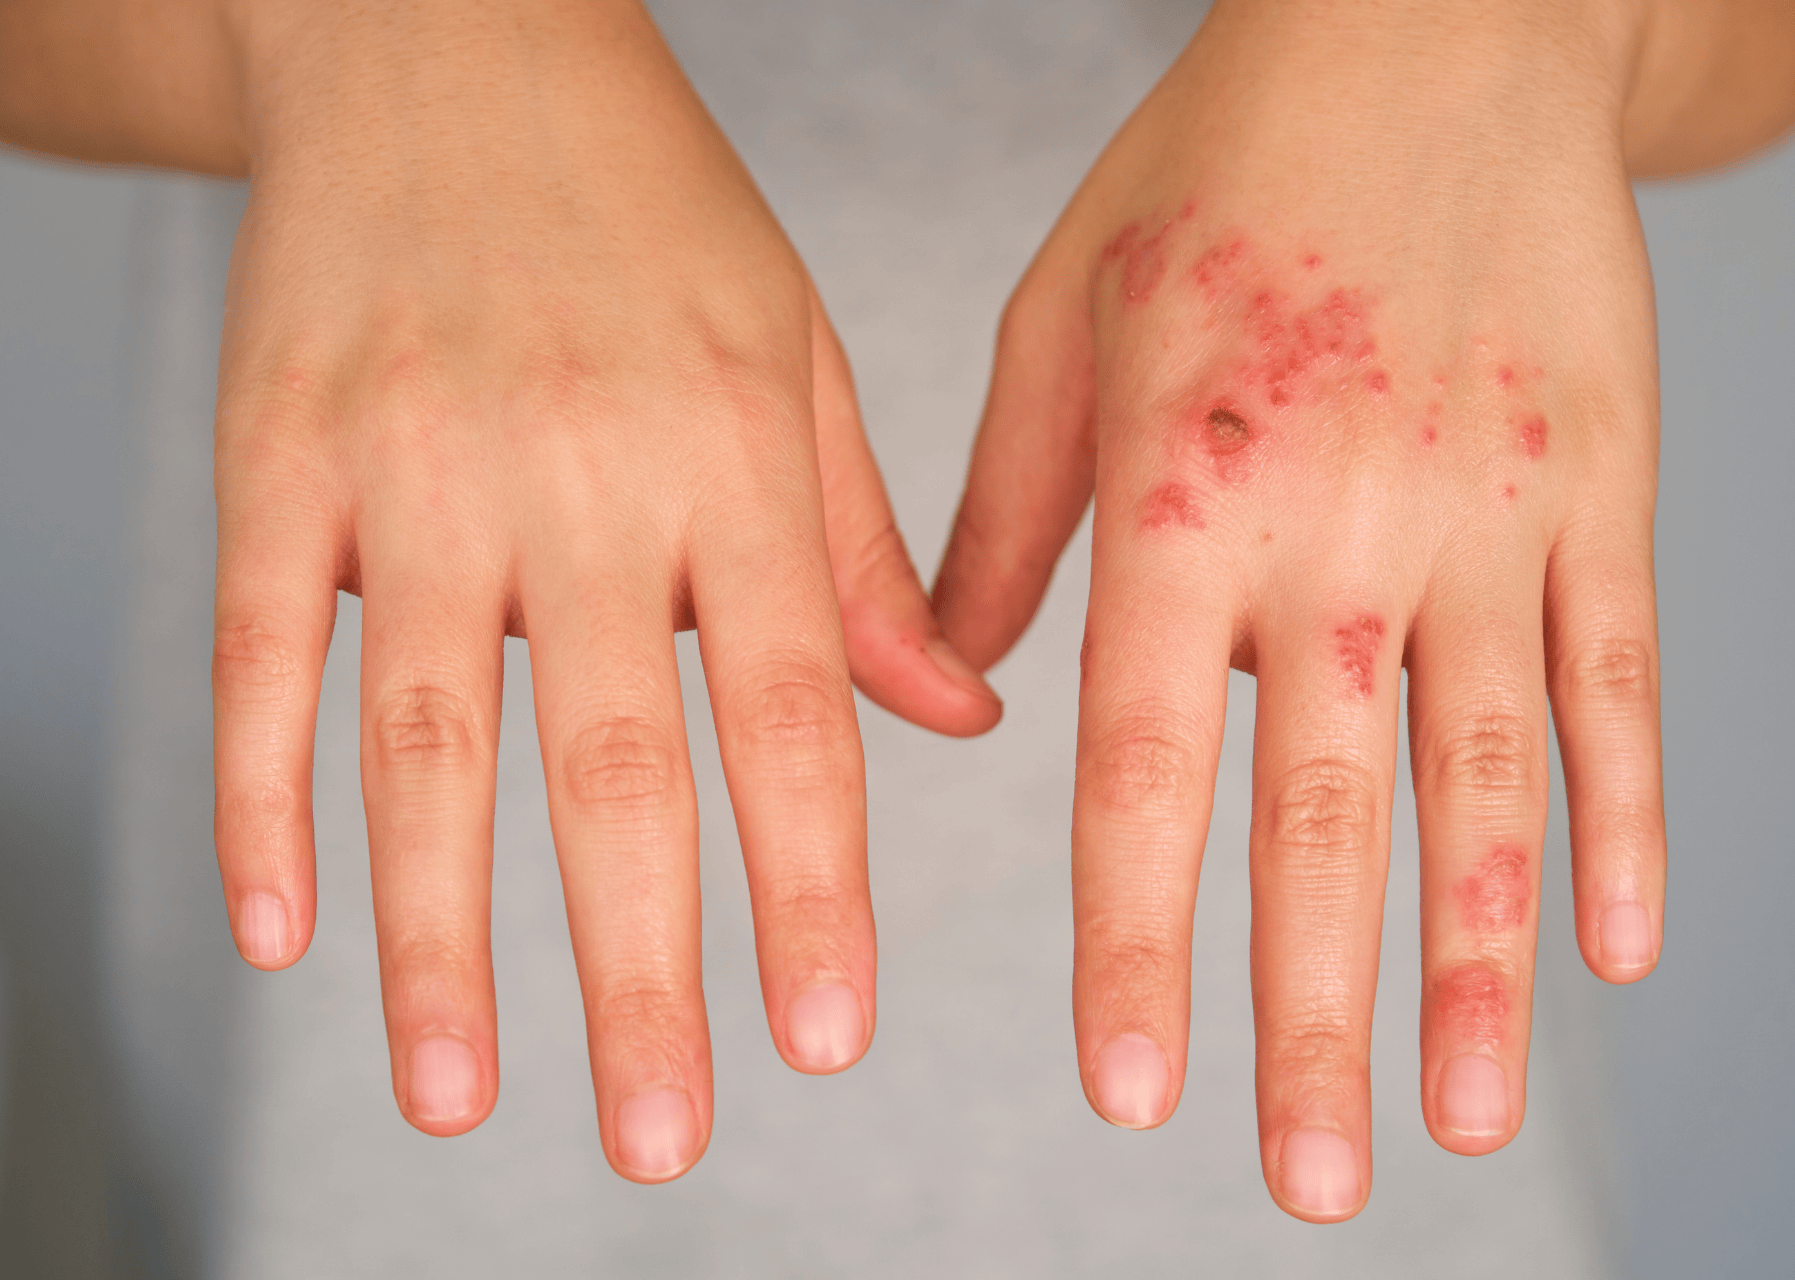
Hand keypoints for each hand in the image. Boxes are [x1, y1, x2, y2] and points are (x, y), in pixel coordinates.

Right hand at [211, 0, 997, 1181]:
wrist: (447, 37)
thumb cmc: (650, 209)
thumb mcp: (796, 352)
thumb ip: (866, 550)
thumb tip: (952, 722)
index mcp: (734, 455)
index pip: (791, 710)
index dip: (811, 883)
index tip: (827, 1037)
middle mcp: (583, 473)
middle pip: (614, 760)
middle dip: (642, 966)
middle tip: (660, 1140)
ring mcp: (415, 465)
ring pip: (427, 738)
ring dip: (442, 934)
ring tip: (456, 1097)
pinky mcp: (279, 452)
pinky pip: (265, 648)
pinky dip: (261, 798)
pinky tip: (280, 931)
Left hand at [935, 0, 1662, 1218]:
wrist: (1428, 27)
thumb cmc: (1220, 169)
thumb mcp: (1061, 318)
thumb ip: (999, 512)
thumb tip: (953, 682)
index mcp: (1183, 493)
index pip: (1148, 766)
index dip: (1138, 942)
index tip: (1127, 1092)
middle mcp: (1341, 525)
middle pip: (1328, 817)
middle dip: (1315, 1016)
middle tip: (1310, 1186)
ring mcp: (1491, 511)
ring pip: (1493, 781)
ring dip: (1479, 968)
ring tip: (1459, 1117)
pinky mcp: (1606, 486)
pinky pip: (1626, 681)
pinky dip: (1631, 821)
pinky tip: (1623, 948)